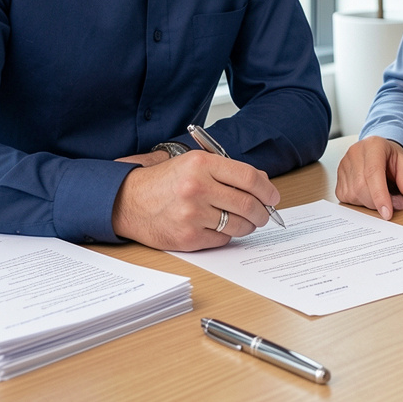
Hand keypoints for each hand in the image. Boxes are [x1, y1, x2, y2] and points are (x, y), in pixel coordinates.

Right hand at [111, 149, 277, 250]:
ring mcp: (192, 215)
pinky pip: (222, 239)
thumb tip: (262, 183)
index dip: (267, 189)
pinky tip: (220, 227)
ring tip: (245, 221)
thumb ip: (227, 170)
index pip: (249, 178)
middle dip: (263, 212)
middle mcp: (197, 188)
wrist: (129, 201)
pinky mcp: (188, 237)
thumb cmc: (164, 181)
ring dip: (248, 225)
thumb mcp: (194, 163)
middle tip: (265, 214)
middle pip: (248, 204)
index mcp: (201, 164)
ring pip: (238, 224)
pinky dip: (227, 235)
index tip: (273, 196)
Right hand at [336, 136, 402, 219]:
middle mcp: (355, 153)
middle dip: (377, 202)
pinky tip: (368, 193)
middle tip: (393, 204)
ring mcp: (343, 165)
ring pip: (353, 195)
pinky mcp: (338, 177)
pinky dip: (360, 202)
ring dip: (370, 203)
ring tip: (380, 194)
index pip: (373, 172)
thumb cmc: (391, 158)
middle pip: (361, 186)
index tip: (387, 213)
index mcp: (373, 145)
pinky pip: (346, 198)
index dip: (380, 195)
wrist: (377, 151)